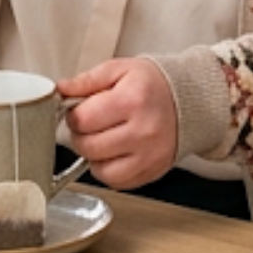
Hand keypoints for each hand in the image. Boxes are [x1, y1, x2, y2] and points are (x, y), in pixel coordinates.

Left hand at [57, 58, 178, 188]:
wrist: (191, 100)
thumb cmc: (154, 84)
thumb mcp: (121, 69)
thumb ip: (87, 80)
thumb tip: (61, 89)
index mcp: (132, 100)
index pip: (83, 119)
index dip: (73, 115)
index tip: (79, 111)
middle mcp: (142, 130)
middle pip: (88, 146)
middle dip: (80, 135)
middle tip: (90, 124)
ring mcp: (148, 155)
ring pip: (99, 169)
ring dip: (93, 155)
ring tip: (103, 138)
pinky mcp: (152, 172)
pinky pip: (116, 182)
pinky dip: (108, 170)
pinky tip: (115, 152)